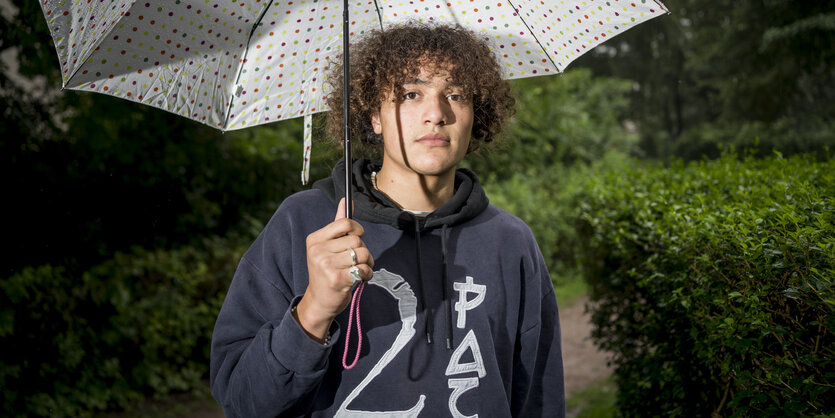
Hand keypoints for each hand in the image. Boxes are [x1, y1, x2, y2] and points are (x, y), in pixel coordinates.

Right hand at [295, 198, 373, 342]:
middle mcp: (318, 251)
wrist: (319, 302)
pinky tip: (359, 278)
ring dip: (368, 263)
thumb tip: (345, 200)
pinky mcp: (337, 279)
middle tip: (359, 260)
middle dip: (364, 250)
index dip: (357, 230)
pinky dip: (367, 274)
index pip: (345, 223)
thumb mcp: (327, 247)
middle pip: (357, 240)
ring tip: (359, 269)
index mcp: (315, 240)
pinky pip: (363, 269)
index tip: (357, 238)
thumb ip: (337, 225)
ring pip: (363, 254)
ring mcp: (326, 265)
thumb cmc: (326, 272)